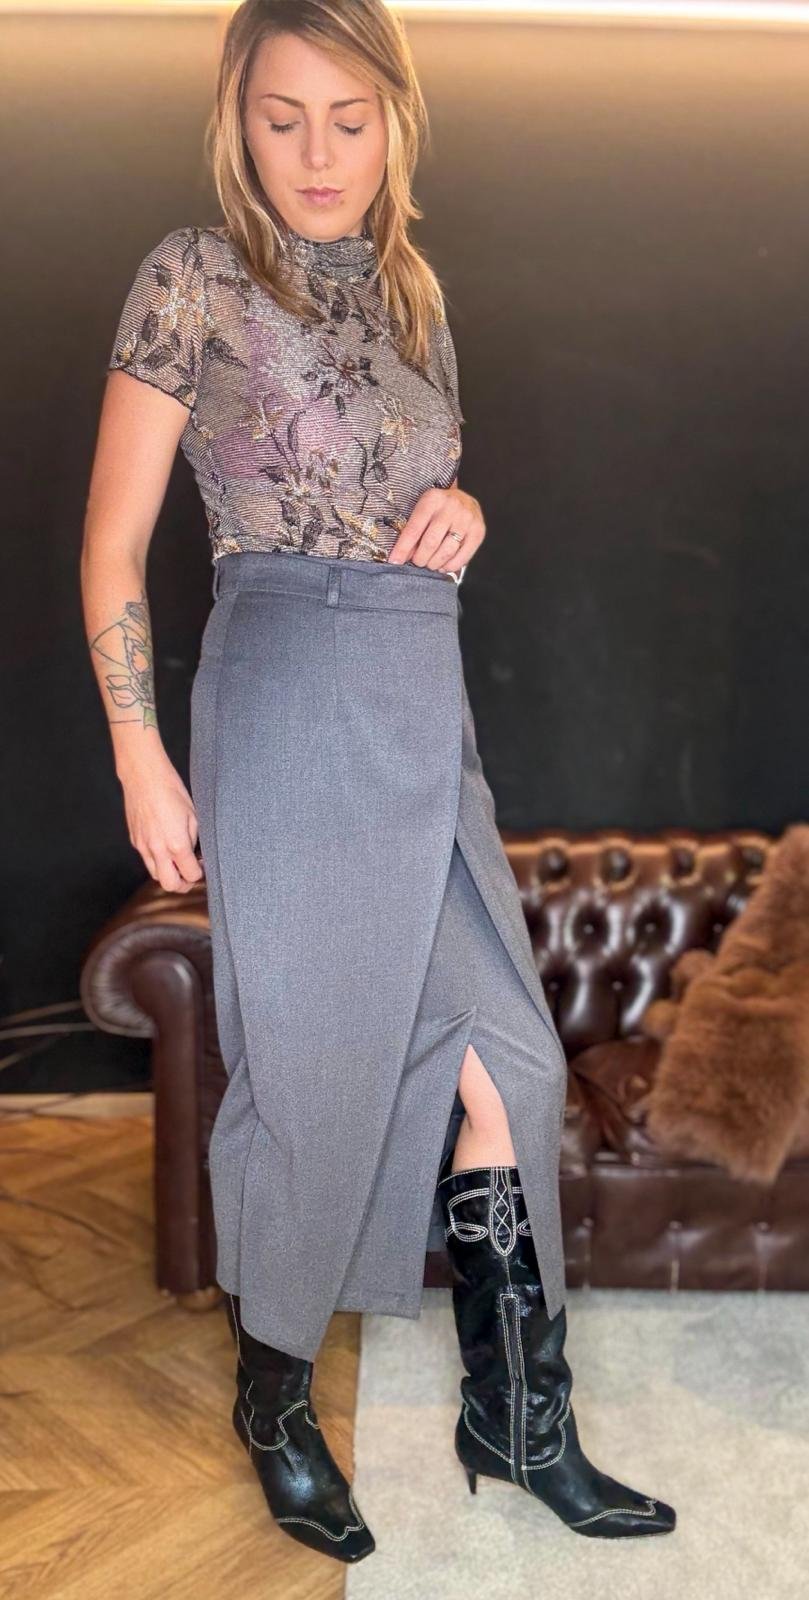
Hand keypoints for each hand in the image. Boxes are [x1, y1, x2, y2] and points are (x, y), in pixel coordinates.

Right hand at [119, 751, 204, 892]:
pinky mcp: (134, 841)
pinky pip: (146, 860)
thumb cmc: (171, 792)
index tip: (202, 867)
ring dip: (168, 874)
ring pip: (155, 875)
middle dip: (182, 884)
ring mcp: (143, 847)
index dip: (199, 874)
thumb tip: (195, 855)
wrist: (144, 777)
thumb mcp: (193, 816)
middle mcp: (157, 850)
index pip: (190, 875)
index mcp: (176, 844)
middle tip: (190, 874)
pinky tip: (165, 849)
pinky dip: (157, 861)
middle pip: (169, 885)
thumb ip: (194, 840)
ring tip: (178, 862)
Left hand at [385, 482, 484, 576]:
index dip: (403, 548)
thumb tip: (400, 557)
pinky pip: (462, 557)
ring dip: (434, 563)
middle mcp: (451, 507)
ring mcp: (467, 519)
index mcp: (432, 499)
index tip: (395, 561)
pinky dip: (450, 566)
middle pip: (431, 542)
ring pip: (447, 551)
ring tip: (430, 563)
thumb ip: (413, 530)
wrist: (464, 500)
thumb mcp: (423, 510)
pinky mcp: (478, 531)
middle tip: (417, 562)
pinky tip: (443, 565)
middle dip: (420, 558)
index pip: (414, 529)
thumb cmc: (439, 508)